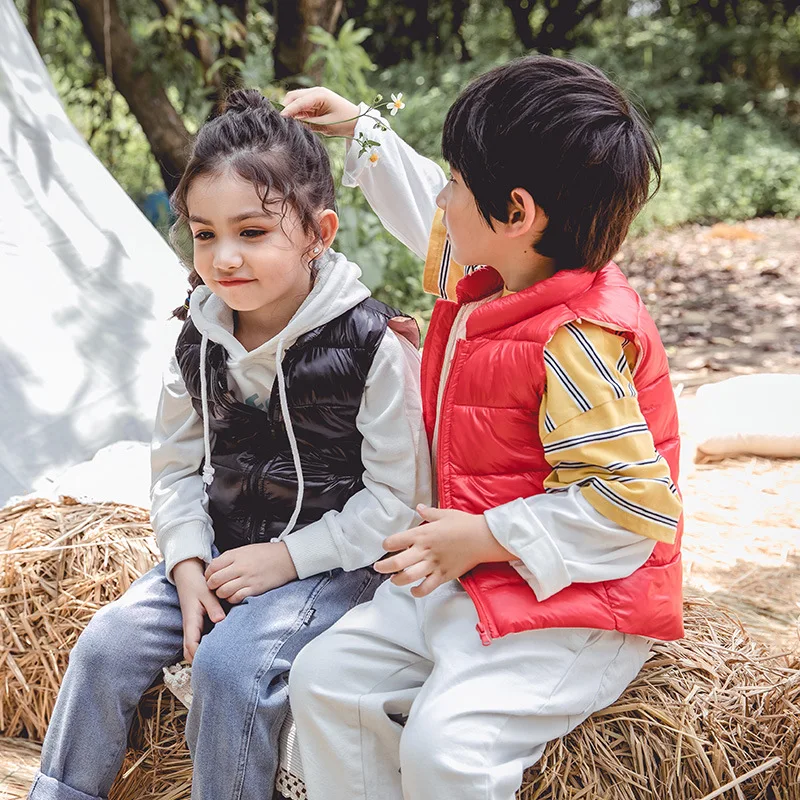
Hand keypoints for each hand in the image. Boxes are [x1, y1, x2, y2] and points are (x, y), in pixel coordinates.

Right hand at [173, 557, 225, 662]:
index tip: (209, 664)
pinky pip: (198, 641)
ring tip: (217, 664)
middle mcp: (190, 627)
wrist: (188, 576)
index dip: (198, 656)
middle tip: (215, 670)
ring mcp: (192, 627)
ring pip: (193, 648)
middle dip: (198, 662)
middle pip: (189, 652)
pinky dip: (203, 648)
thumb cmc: (197, 584)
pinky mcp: (196, 624)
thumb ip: (214, 607)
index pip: (191, 645)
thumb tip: (221, 620)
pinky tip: (217, 649)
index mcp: (191, 621)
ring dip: (200, 656)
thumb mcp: (206, 593)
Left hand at [205, 542, 297, 603]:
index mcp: (236, 555)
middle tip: (215, 587)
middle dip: (211, 586)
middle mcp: (240, 566)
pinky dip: (232, 599)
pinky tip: (235, 596)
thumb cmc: (267, 553)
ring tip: (225, 592)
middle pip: (214, 581)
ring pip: (223, 591)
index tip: (210, 577)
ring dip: (221, 594)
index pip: (212, 566)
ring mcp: (247, 579)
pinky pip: (236, 598)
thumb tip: (216, 568)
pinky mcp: (255, 589)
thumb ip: (231, 558)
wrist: (287, 558)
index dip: (208, 575)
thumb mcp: (246, 549)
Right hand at [281, 87, 360, 137]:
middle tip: (281, 121)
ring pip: (295, 100)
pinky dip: (296, 112)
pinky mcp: (315, 102)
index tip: (280, 118)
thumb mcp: (326, 125)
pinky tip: (294, 121)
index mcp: (320, 94)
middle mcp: (315, 92)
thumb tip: (294, 123)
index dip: (288, 110)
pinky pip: (301, 105)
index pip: (299, 101)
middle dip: (286, 108)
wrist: (356, 121)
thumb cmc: (344, 122)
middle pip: (293, 97)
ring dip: (290, 110)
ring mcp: (315, 96)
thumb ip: (308, 123)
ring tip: (286, 122)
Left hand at [375, 506, 514, 597]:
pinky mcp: (444, 575)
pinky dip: (418, 591)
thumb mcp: (444, 514)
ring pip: (409, 577)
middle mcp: (425, 550)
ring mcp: (433, 564)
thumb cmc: (464, 524)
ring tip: (394, 580)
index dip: (387, 544)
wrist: (483, 538)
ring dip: (397, 580)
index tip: (386, 546)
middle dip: (383, 566)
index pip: (395, 540)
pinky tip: (414, 590)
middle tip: (378, 567)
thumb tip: (419, 508)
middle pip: (397, 562)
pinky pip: (427, 587)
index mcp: (423, 534)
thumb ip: (428, 513)